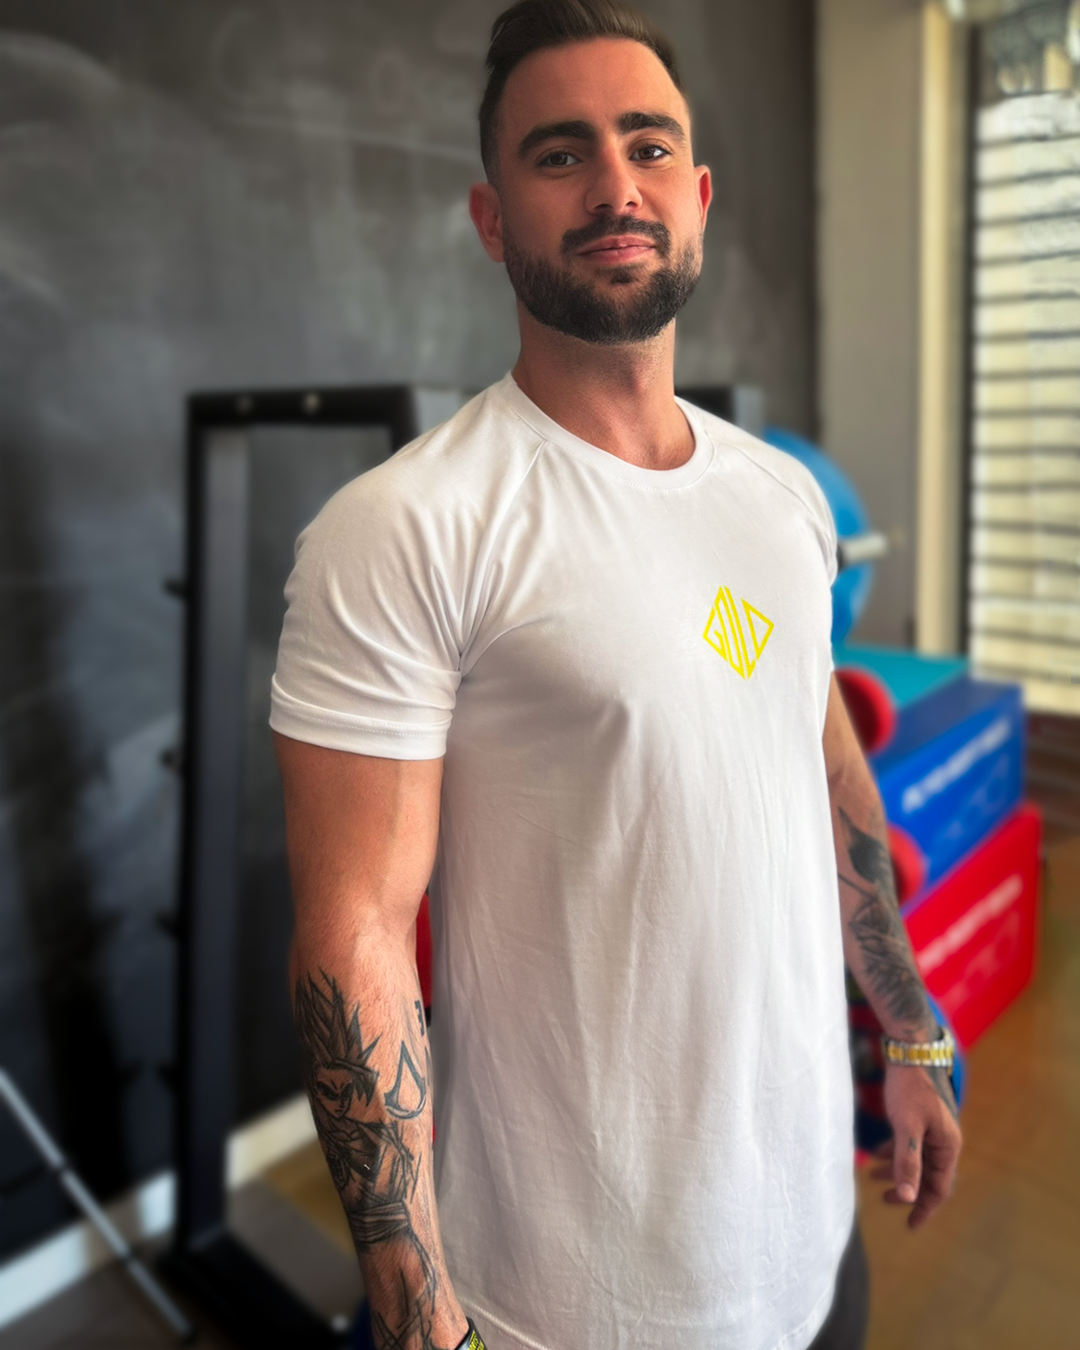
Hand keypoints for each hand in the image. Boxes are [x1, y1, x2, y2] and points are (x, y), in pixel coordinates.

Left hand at [871, 1062, 961, 1227]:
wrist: (911, 1050)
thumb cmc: (910, 1088)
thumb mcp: (906, 1127)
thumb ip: (907, 1163)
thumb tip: (907, 1198)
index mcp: (947, 1147)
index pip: (939, 1188)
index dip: (924, 1208)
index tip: (910, 1225)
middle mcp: (944, 1140)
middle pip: (929, 1176)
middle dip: (907, 1191)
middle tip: (883, 1200)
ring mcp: (933, 1128)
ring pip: (917, 1159)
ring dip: (897, 1170)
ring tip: (871, 1175)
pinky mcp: (921, 1116)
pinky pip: (910, 1143)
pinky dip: (895, 1152)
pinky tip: (877, 1153)